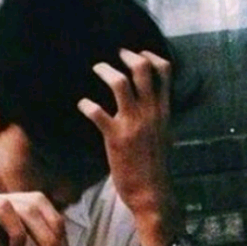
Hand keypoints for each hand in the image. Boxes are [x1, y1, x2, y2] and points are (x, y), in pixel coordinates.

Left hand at [78, 49, 174, 232]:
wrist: (151, 192)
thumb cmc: (155, 167)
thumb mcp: (163, 135)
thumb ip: (156, 116)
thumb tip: (149, 103)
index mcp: (164, 111)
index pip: (165, 71)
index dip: (151, 56)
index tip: (138, 53)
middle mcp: (150, 112)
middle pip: (142, 69)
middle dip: (127, 55)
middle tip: (115, 54)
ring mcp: (133, 123)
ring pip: (120, 83)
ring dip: (105, 71)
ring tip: (97, 68)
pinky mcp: (115, 137)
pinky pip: (97, 112)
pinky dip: (86, 104)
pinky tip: (82, 104)